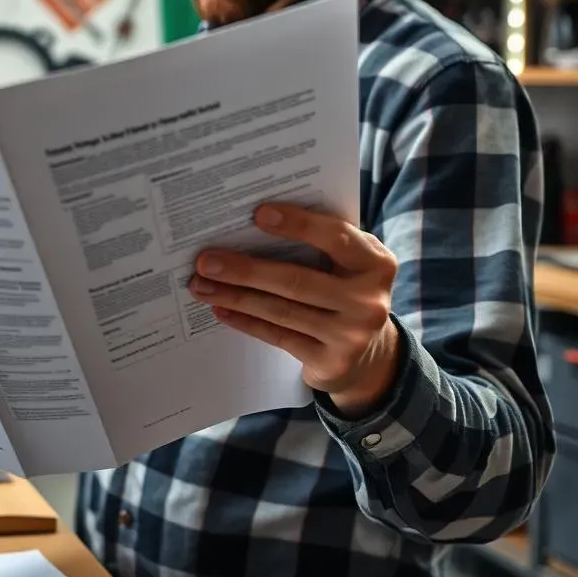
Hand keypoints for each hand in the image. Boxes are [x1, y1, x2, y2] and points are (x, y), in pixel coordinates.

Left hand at [190, 203, 400, 416]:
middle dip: (245, 270)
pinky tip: (220, 308)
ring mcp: (352, 336)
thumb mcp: (350, 263)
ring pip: (281, 311)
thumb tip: (253, 221)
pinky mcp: (331, 362)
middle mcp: (369, 300)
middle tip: (205, 261)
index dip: (298, 224)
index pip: (336, 237)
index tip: (258, 214)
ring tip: (201, 285)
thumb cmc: (346, 289)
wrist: (371, 355)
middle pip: (297, 281)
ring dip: (235, 296)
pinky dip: (246, 322)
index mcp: (376, 264)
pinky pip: (278, 336)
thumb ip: (321, 241)